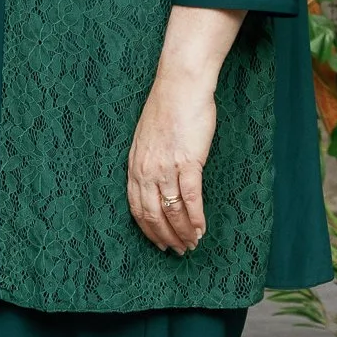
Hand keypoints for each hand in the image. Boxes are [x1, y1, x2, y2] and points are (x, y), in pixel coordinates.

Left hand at [126, 4, 242, 253]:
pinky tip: (201, 229)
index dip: (148, 229)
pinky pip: (191, 198)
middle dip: (165, 237)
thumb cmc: (168, 108)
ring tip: (192, 244)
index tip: (158, 243)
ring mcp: (166, 167)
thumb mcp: (148, 137)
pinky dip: (195, 218)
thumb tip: (157, 180)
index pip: (136, 208)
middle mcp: (146, 169)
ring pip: (171, 210)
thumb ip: (149, 160)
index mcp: (134, 164)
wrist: (181, 85)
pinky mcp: (188, 162)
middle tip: (178, 251)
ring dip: (182, 231)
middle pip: (152, 214)